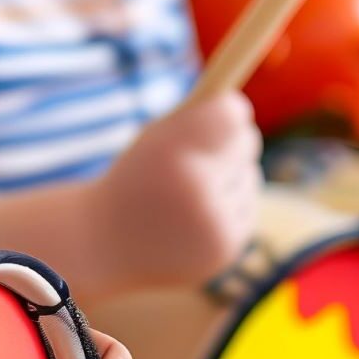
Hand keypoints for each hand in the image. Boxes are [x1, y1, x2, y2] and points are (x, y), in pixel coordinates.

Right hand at [91, 94, 261, 288]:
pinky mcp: (224, 248)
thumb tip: (244, 110)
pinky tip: (197, 216)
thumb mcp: (155, 138)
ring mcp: (212, 223)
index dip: (232, 110)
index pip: (231, 116)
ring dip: (231, 177)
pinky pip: (248, 208)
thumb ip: (196, 119)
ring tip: (191, 192)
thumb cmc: (138, 177)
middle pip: (247, 141)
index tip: (224, 111)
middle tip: (206, 149)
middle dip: (233, 141)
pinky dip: (230, 206)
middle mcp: (195, 188)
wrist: (107, 242)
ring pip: (250, 176)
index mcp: (171, 152)